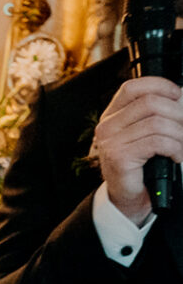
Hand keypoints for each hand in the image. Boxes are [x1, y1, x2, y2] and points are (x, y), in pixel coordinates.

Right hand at [96, 75, 182, 222]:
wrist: (129, 197)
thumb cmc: (142, 165)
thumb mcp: (148, 134)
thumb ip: (157, 115)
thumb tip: (181, 97)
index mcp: (112, 116)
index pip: (133, 87)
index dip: (160, 86)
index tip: (178, 95)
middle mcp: (107, 127)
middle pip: (150, 103)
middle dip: (177, 113)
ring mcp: (111, 142)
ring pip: (157, 123)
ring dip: (179, 135)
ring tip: (182, 146)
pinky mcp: (120, 157)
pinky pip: (157, 142)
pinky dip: (175, 148)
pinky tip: (176, 156)